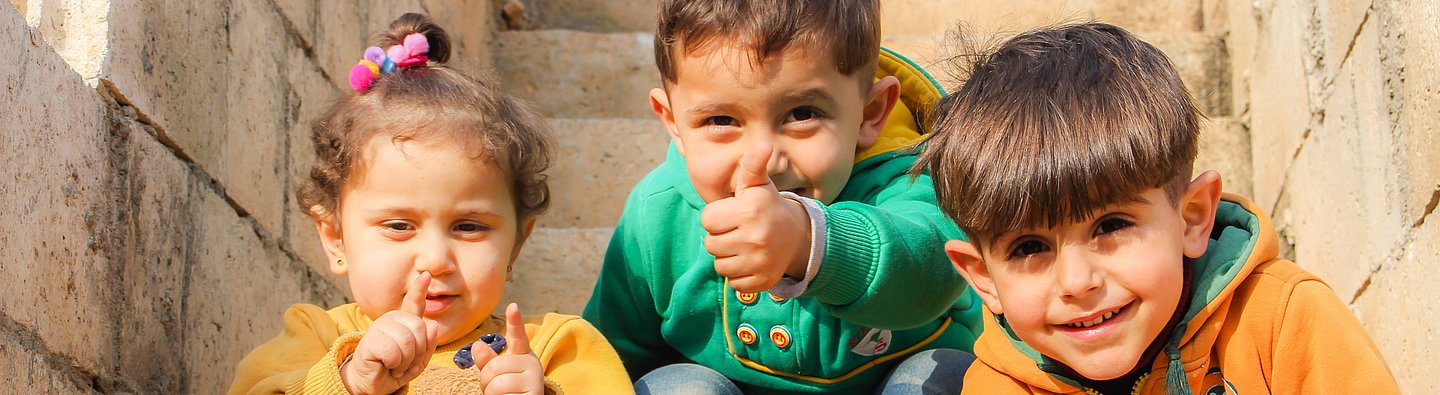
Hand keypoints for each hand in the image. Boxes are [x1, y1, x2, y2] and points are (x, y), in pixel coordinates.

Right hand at [342, 272, 438, 394]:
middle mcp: (391, 319)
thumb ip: (428, 343)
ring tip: (396, 365)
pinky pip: (394, 351)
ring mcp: (379, 327)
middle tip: (405, 362)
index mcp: (404, 322)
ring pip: (408, 340)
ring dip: (406, 361)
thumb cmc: (395, 369)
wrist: (373, 384)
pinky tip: (387, 365)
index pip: (414, 303)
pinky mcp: (370, 340)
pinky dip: (395, 364)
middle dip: (418, 352)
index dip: (420, 290)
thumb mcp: (418, 359)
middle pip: (420, 328)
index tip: (426, 275)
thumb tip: (432, 324)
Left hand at [475, 303, 545, 393]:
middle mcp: (532, 365)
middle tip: (495, 390)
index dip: (515, 321)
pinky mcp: (533, 394)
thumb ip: (487, 361)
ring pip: (496, 383)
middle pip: (494, 367)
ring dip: (491, 394)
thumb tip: (477, 344)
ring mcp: (534, 380)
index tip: (513, 306)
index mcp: (523, 356)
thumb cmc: (509, 392)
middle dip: (486, 382)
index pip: (518, 336)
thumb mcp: (497, 375)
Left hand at [701, 142, 812, 292]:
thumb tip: (763, 144)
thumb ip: (752, 165)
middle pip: (710, 244)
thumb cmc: (767, 206)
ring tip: (744, 246)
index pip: (707, 219)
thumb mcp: (758, 185)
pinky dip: (740, 275)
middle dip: (720, 237)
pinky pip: (734, 283)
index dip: (717, 216)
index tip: (732, 214)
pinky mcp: (762, 281)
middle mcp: (755, 237)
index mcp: (749, 211)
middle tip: (739, 231)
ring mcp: (760, 262)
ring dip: (728, 258)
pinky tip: (751, 262)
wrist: (798, 236)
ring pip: (720, 266)